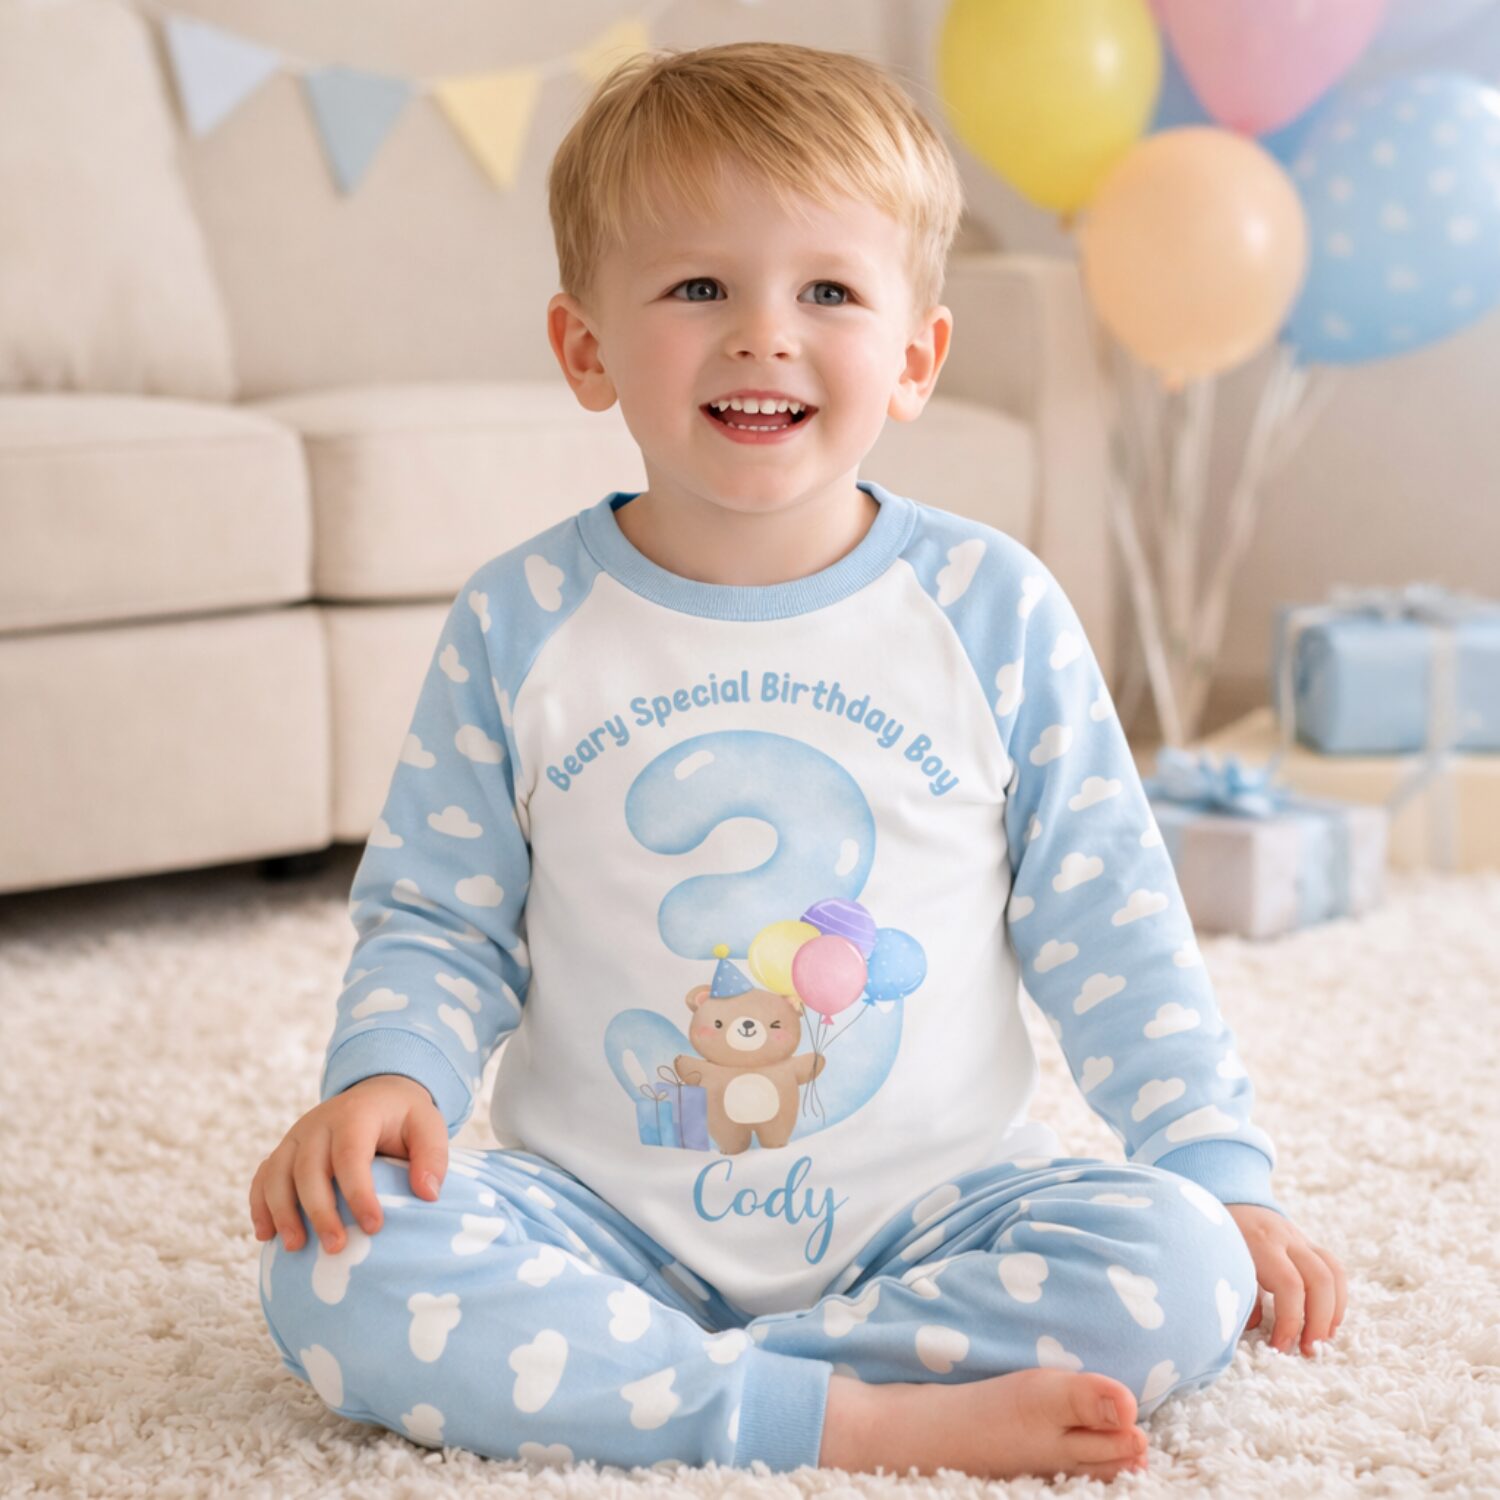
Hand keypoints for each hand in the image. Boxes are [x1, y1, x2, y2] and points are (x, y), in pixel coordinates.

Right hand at [249, 1074, 448, 1253]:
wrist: (378, 1094)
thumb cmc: (405, 1118)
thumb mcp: (429, 1126)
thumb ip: (432, 1157)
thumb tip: (428, 1195)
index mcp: (355, 1115)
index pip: (350, 1155)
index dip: (359, 1193)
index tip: (374, 1227)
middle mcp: (318, 1123)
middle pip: (308, 1169)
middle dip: (319, 1211)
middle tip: (336, 1248)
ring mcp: (296, 1136)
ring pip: (277, 1173)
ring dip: (282, 1212)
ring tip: (296, 1247)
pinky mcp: (284, 1151)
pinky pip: (262, 1176)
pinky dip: (259, 1205)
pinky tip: (266, 1235)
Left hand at [1226, 1203, 1346, 1356]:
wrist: (1220, 1196)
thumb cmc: (1213, 1233)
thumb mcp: (1217, 1258)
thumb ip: (1237, 1291)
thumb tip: (1254, 1326)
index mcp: (1260, 1241)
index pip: (1289, 1285)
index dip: (1289, 1322)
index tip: (1278, 1348)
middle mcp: (1285, 1237)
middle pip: (1320, 1279)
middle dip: (1319, 1320)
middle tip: (1307, 1350)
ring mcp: (1298, 1237)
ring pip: (1333, 1272)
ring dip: (1334, 1311)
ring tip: (1322, 1339)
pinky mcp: (1306, 1243)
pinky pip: (1332, 1268)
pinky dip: (1336, 1296)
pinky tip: (1326, 1320)